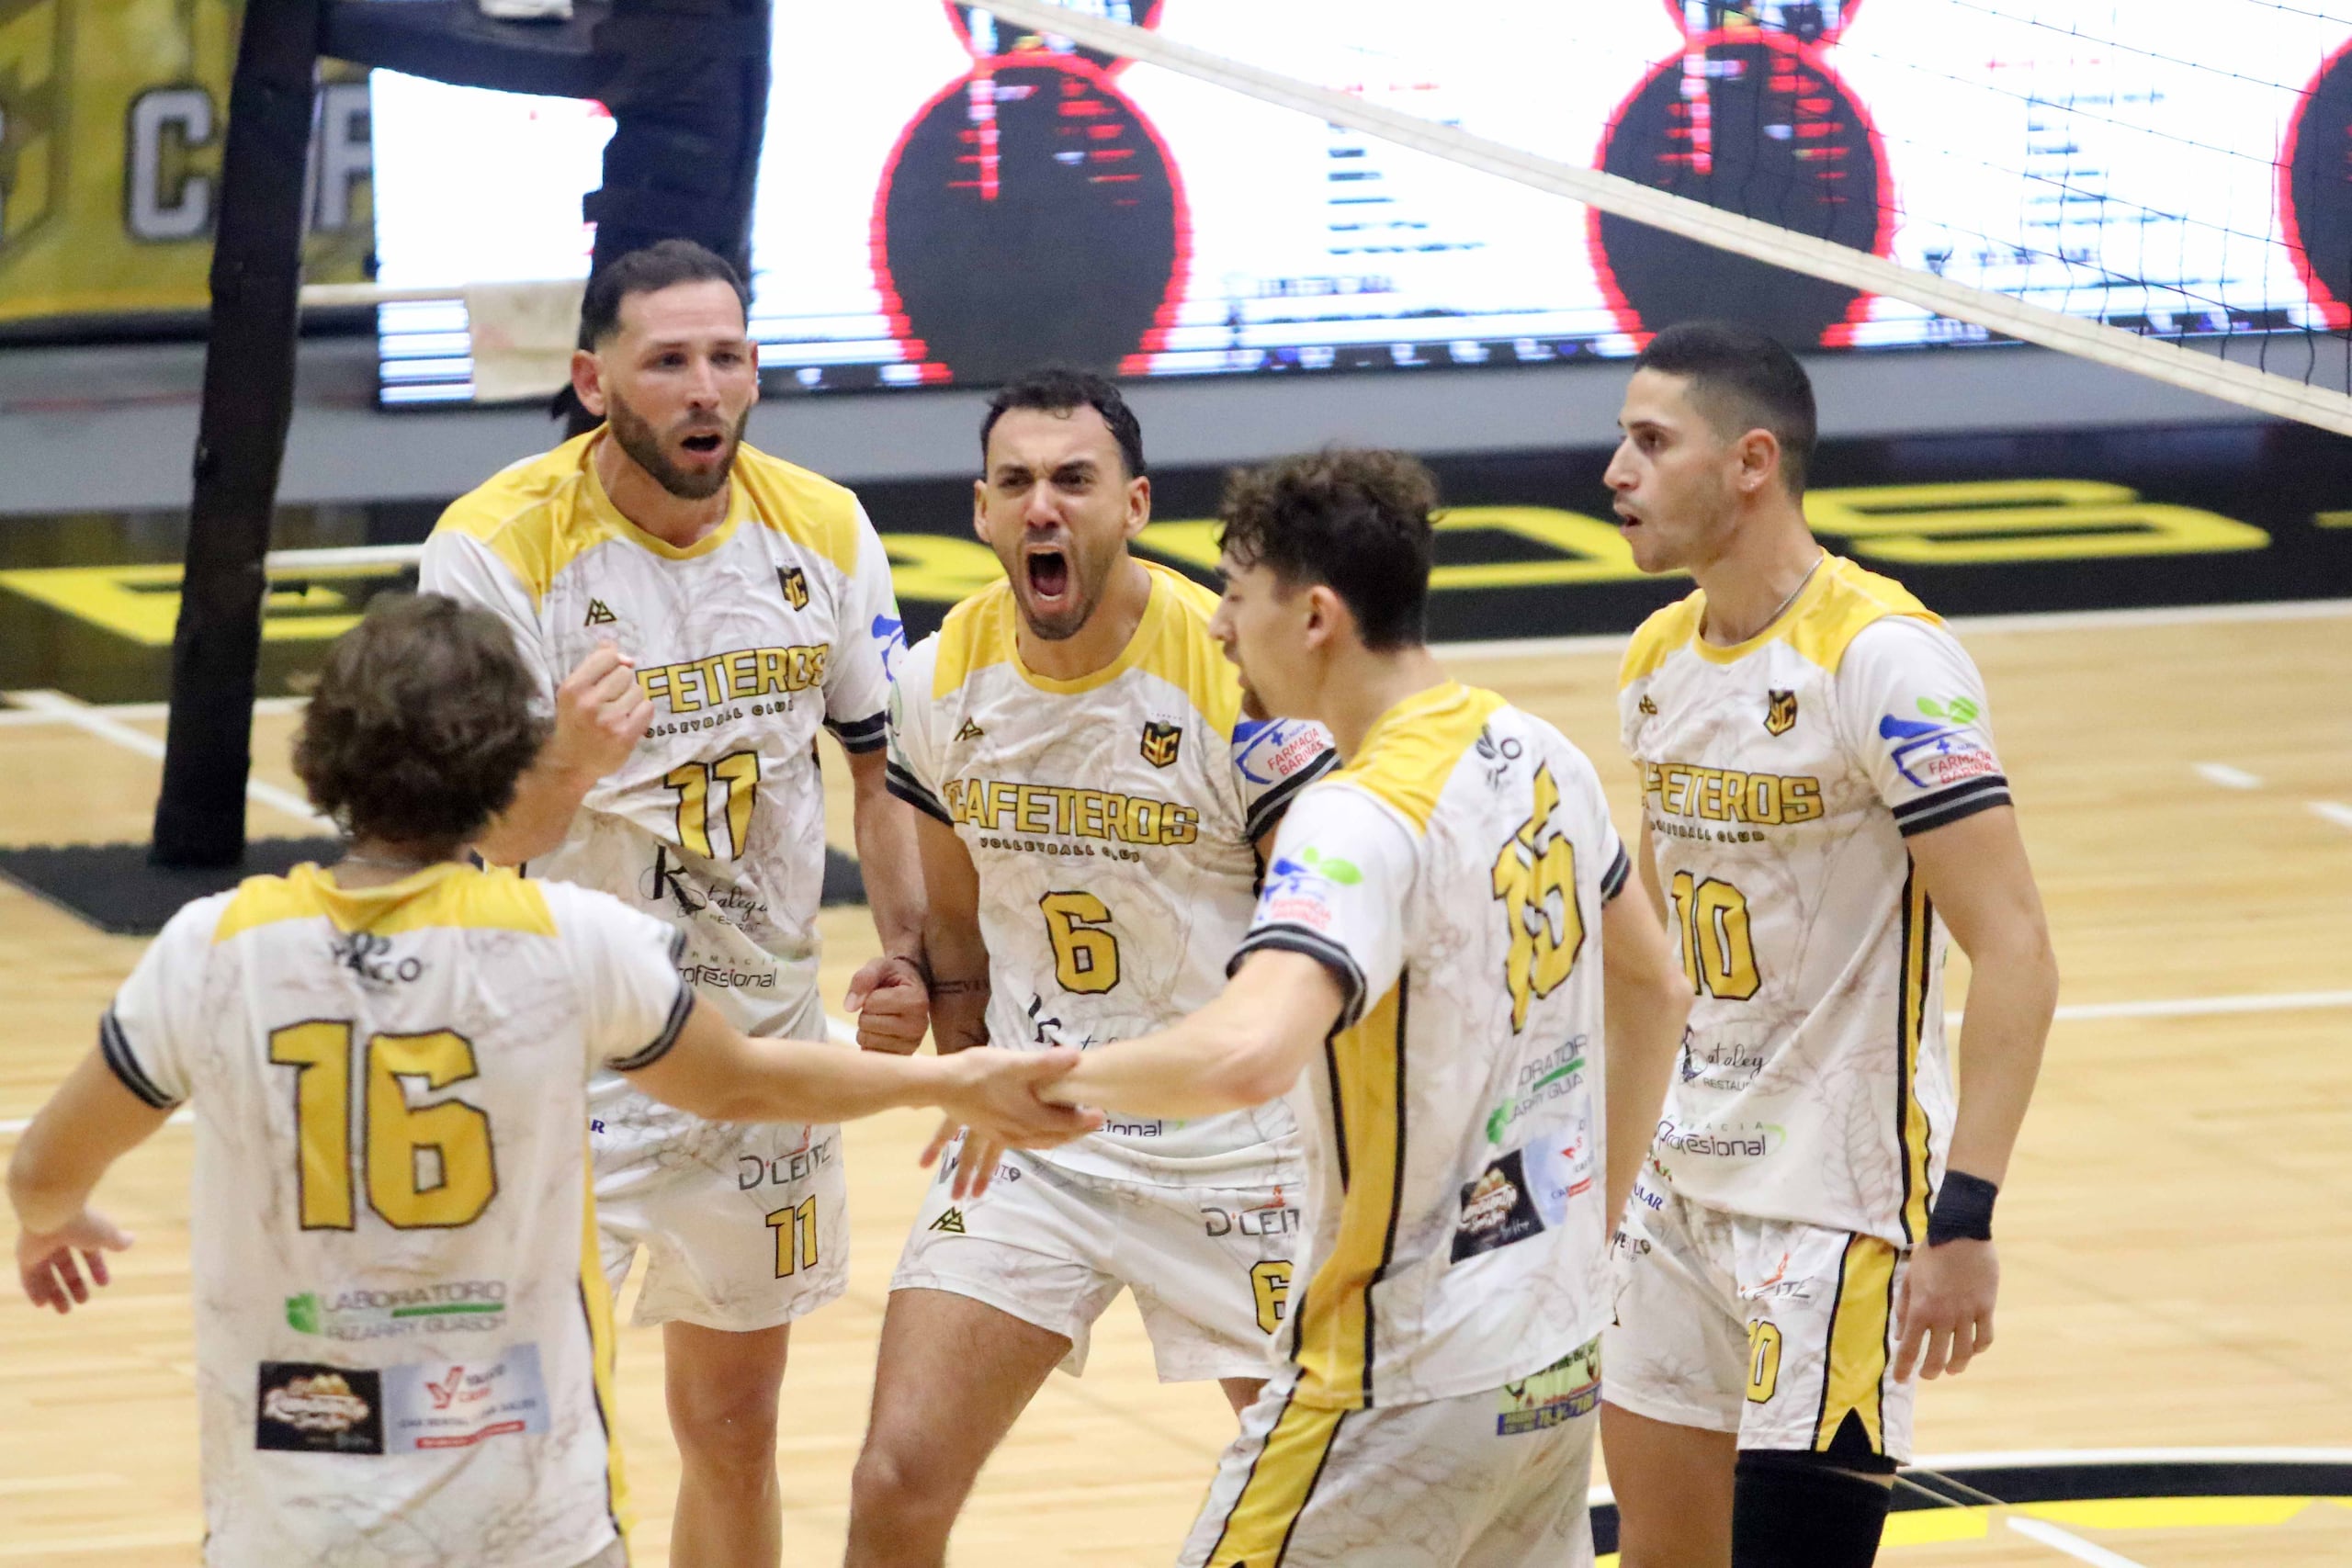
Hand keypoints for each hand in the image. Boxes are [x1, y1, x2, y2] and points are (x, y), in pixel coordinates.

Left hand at [18, 1208, 131, 1314]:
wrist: (52, 1213)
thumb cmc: (82, 1222)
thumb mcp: (105, 1234)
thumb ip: (117, 1240)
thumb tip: (131, 1240)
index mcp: (79, 1230)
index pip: (88, 1252)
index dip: (97, 1268)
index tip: (104, 1284)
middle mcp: (58, 1239)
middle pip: (66, 1266)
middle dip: (75, 1284)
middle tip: (83, 1301)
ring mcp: (40, 1248)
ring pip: (47, 1275)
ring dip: (56, 1293)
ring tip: (65, 1310)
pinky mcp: (25, 1256)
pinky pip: (28, 1277)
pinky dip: (35, 1291)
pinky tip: (43, 1305)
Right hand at [545, 641, 653, 779]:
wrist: (571, 762)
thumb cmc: (575, 721)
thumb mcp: (574, 691)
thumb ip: (593, 665)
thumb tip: (612, 644)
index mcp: (573, 688)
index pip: (608, 656)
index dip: (614, 663)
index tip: (609, 675)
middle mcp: (589, 703)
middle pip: (626, 673)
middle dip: (623, 684)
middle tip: (612, 699)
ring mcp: (608, 721)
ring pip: (638, 690)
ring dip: (633, 699)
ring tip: (619, 712)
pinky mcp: (625, 737)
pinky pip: (647, 708)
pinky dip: (642, 713)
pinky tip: (629, 721)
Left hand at [846, 956, 927, 1054]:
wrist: (911, 989)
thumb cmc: (893, 976)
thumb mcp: (879, 966)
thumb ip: (863, 978)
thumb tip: (849, 1007)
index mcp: (916, 1000)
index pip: (871, 1004)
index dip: (868, 995)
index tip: (883, 991)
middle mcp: (919, 1025)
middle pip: (867, 1023)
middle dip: (866, 1012)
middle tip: (882, 1006)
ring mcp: (912, 1044)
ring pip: (866, 1040)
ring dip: (866, 1028)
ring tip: (883, 1017)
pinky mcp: (903, 1057)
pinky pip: (870, 1053)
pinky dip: (869, 1042)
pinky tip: (882, 1032)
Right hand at [920, 1049, 1101, 1198]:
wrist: (943, 1086)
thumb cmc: (979, 1072)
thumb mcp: (1015, 1063)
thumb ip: (1047, 1063)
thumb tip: (1077, 1058)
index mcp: (1029, 1116)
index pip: (1065, 1123)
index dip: (1085, 1120)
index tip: (1101, 1116)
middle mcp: (1019, 1131)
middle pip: (1053, 1137)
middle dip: (1074, 1133)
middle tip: (1090, 1127)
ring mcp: (1003, 1135)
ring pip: (1036, 1143)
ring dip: (1054, 1141)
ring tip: (1066, 1139)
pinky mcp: (990, 1132)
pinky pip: (1017, 1144)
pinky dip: (1032, 1142)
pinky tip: (1030, 1139)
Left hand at [1893, 1239, 1997, 1380]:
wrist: (1960, 1234)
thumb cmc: (1930, 1254)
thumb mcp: (1909, 1279)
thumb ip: (1904, 1309)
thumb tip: (1901, 1336)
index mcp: (1920, 1309)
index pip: (1910, 1349)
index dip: (1904, 1367)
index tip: (1901, 1380)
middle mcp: (1943, 1316)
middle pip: (1937, 1356)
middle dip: (1930, 1370)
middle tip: (1928, 1374)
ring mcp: (1967, 1314)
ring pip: (1964, 1352)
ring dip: (1957, 1365)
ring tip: (1952, 1369)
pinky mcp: (1986, 1307)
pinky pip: (1984, 1336)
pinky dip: (1978, 1348)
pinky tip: (1973, 1350)